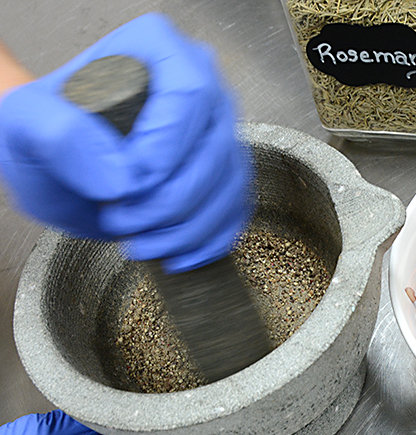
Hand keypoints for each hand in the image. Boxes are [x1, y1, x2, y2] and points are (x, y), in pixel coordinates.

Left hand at [0, 13, 250, 271]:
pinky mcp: (225, 171)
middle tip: (121, 218)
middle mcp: (201, 83)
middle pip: (216, 145)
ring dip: (185, 227)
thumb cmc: (48, 133)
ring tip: (137, 239)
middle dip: (169, 199)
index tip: (125, 185)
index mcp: (158, 49)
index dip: (164, 149)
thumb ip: (61, 137)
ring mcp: (219, 129)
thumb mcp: (28, 124)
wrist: (63, 164)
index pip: (190, 94)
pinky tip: (170, 252)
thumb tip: (119, 178)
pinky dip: (205, 240)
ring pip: (230, 182)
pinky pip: (235, 209)